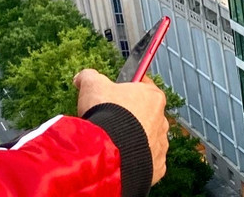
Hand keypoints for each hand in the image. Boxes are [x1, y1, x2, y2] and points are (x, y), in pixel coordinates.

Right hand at [74, 69, 168, 184]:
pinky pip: (146, 160)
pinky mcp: (156, 168)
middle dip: (130, 115)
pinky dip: (134, 157)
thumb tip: (82, 77)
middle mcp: (161, 121)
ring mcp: (160, 146)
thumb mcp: (92, 84)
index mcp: (153, 96)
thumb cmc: (107, 114)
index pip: (144, 86)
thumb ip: (89, 76)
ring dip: (133, 138)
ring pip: (147, 138)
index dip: (128, 88)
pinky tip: (118, 154)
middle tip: (110, 117)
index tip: (116, 91)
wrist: (108, 152)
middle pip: (146, 113)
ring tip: (112, 139)